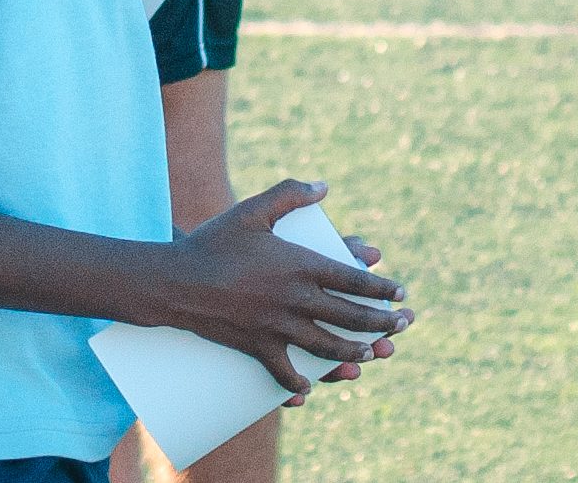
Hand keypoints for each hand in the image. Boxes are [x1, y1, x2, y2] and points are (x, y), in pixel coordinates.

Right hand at [156, 180, 410, 396]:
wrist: (175, 280)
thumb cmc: (214, 241)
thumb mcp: (253, 210)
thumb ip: (290, 195)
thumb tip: (324, 187)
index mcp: (300, 264)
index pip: (353, 279)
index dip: (380, 288)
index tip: (400, 293)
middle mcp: (295, 298)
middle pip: (349, 315)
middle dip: (381, 323)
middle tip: (402, 326)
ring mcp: (277, 326)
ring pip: (326, 346)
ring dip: (354, 352)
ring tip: (371, 355)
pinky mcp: (256, 346)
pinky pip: (282, 370)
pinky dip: (297, 382)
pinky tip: (309, 390)